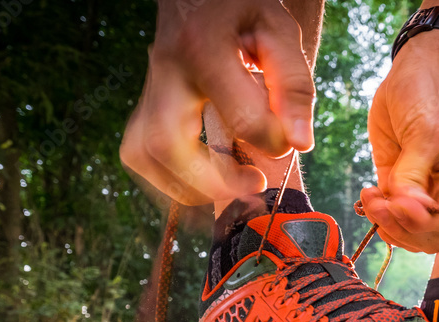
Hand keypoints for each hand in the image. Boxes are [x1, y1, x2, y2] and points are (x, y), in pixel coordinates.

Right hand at [120, 0, 315, 204]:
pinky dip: (169, 178)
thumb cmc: (243, 9)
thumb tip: (299, 142)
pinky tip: (203, 176)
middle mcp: (165, 70)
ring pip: (142, 155)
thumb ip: (293, 85)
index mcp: (204, 48)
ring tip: (228, 185)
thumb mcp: (279, 32)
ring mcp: (148, 88)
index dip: (273, 142)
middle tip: (253, 183)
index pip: (241, 118)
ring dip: (186, 187)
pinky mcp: (143, 103)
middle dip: (212, 182)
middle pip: (165, 145)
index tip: (289, 140)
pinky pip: (139, 153)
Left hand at [362, 31, 438, 253]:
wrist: (413, 71)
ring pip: (402, 228)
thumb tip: (403, 208)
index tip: (402, 203)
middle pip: (424, 235)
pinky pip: (385, 211)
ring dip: (384, 221)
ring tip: (371, 198)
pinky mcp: (393, 180)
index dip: (423, 223)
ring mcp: (415, 188)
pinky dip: (374, 210)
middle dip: (401, 227)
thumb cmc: (430, 96)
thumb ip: (414, 172)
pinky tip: (368, 193)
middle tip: (382, 205)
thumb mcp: (426, 132)